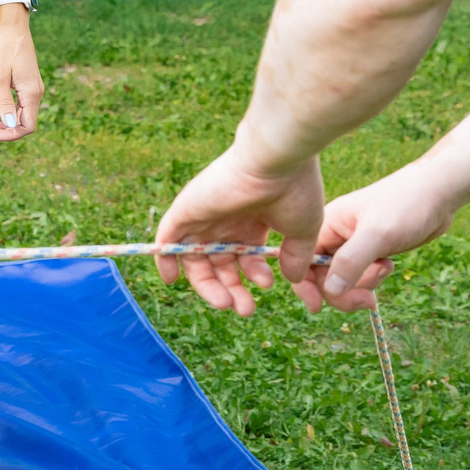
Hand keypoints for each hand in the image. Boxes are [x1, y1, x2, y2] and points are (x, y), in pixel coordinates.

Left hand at [0, 11, 42, 142]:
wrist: (13, 29)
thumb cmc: (4, 50)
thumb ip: (4, 103)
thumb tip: (9, 125)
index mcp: (31, 94)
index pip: (27, 127)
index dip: (10, 135)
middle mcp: (36, 93)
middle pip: (25, 123)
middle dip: (5, 131)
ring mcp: (33, 89)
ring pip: (22, 115)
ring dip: (6, 123)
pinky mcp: (29, 84)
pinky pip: (21, 105)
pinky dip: (9, 112)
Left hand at [153, 143, 325, 317]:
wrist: (276, 160)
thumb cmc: (294, 189)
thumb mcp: (302, 230)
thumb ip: (296, 256)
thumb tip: (294, 279)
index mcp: (253, 221)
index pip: (243, 258)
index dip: (252, 277)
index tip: (266, 286)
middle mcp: (227, 219)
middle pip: (219, 263)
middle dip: (231, 289)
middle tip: (244, 309)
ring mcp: (205, 215)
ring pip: (196, 258)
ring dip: (207, 285)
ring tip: (226, 303)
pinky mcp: (186, 210)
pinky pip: (167, 239)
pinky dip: (166, 259)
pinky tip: (171, 280)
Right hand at [312, 166, 456, 311]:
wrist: (438, 192)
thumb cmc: (406, 204)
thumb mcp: (377, 234)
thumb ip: (351, 262)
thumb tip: (329, 290)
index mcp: (325, 225)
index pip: (301, 262)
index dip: (305, 286)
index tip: (317, 307)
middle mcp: (333, 236)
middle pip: (322, 278)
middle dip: (343, 292)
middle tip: (369, 300)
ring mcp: (351, 245)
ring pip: (343, 281)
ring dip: (363, 284)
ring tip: (385, 268)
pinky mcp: (368, 252)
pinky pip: (360, 277)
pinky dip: (372, 279)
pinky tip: (388, 265)